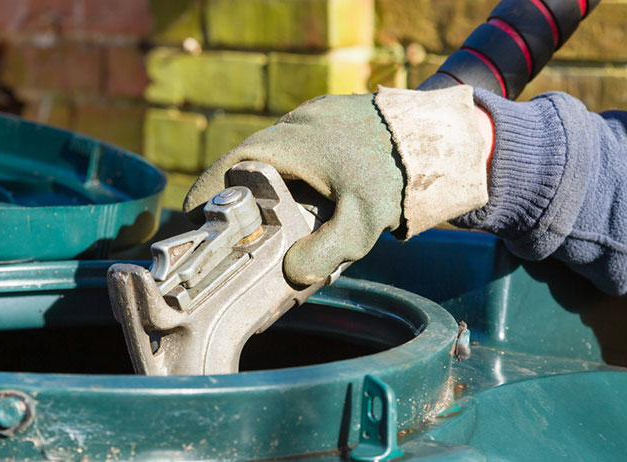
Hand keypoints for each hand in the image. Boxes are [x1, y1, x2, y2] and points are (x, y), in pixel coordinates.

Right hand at [184, 94, 404, 285]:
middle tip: (221, 234)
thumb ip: (325, 252)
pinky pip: (293, 150)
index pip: (226, 170)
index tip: (188, 224)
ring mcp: (309, 119)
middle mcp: (290, 126)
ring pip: (269, 158)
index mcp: (286, 144)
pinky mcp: (327, 120)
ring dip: (258, 186)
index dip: (202, 197)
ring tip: (257, 224)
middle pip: (243, 165)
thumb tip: (291, 276)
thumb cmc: (398, 175)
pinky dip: (284, 174)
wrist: (438, 136)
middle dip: (228, 199)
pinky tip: (295, 200)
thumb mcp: (362, 223)